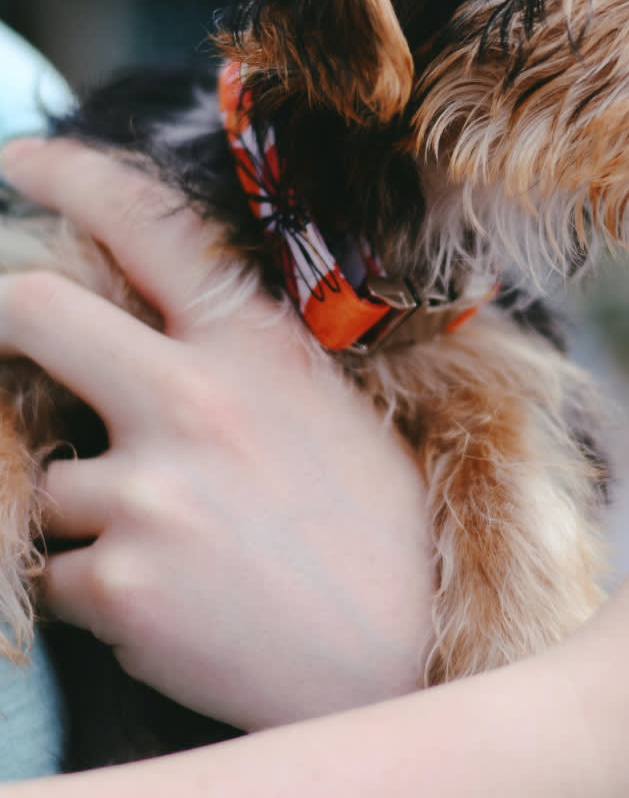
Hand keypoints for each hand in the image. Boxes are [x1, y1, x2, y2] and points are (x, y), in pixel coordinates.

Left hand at [0, 137, 434, 731]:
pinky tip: (177, 603)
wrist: (407, 652)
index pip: (150, 227)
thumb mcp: (329, 409)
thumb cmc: (384, 526)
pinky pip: (56, 572)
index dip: (73, 177)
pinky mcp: (118, 583)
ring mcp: (149, 491)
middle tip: (11, 342)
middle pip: (31, 311)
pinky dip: (96, 589)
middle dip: (3, 317)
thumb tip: (159, 333)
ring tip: (181, 549)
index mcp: (258, 348)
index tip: (23, 158)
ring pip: (47, 479)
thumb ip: (243, 363)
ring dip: (90, 513)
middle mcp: (194, 401)